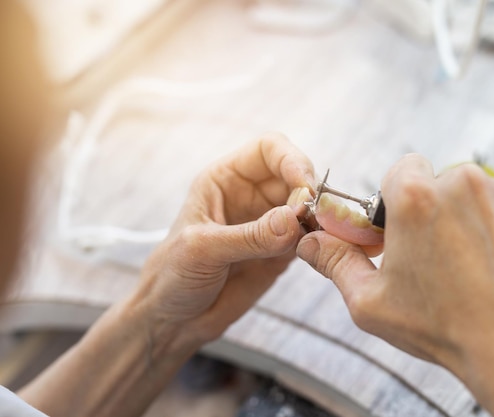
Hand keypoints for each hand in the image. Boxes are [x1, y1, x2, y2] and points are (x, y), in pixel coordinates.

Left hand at [134, 133, 314, 349]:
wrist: (173, 320)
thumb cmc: (172, 276)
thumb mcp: (204, 250)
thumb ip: (250, 235)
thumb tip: (294, 218)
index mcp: (225, 179)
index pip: (269, 149)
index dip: (291, 159)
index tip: (305, 186)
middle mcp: (251, 195)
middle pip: (296, 175)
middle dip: (309, 192)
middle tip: (313, 218)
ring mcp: (269, 224)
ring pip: (308, 206)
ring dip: (319, 217)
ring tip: (318, 236)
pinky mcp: (281, 252)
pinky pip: (309, 236)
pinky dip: (319, 240)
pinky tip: (316, 250)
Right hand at [296, 154, 493, 414]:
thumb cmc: (444, 329)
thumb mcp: (371, 302)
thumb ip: (336, 263)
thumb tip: (309, 243)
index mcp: (415, 196)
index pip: (402, 169)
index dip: (402, 199)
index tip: (409, 226)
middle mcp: (463, 181)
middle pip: (443, 181)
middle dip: (440, 208)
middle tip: (444, 253)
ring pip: (483, 191)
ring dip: (478, 215)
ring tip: (480, 261)